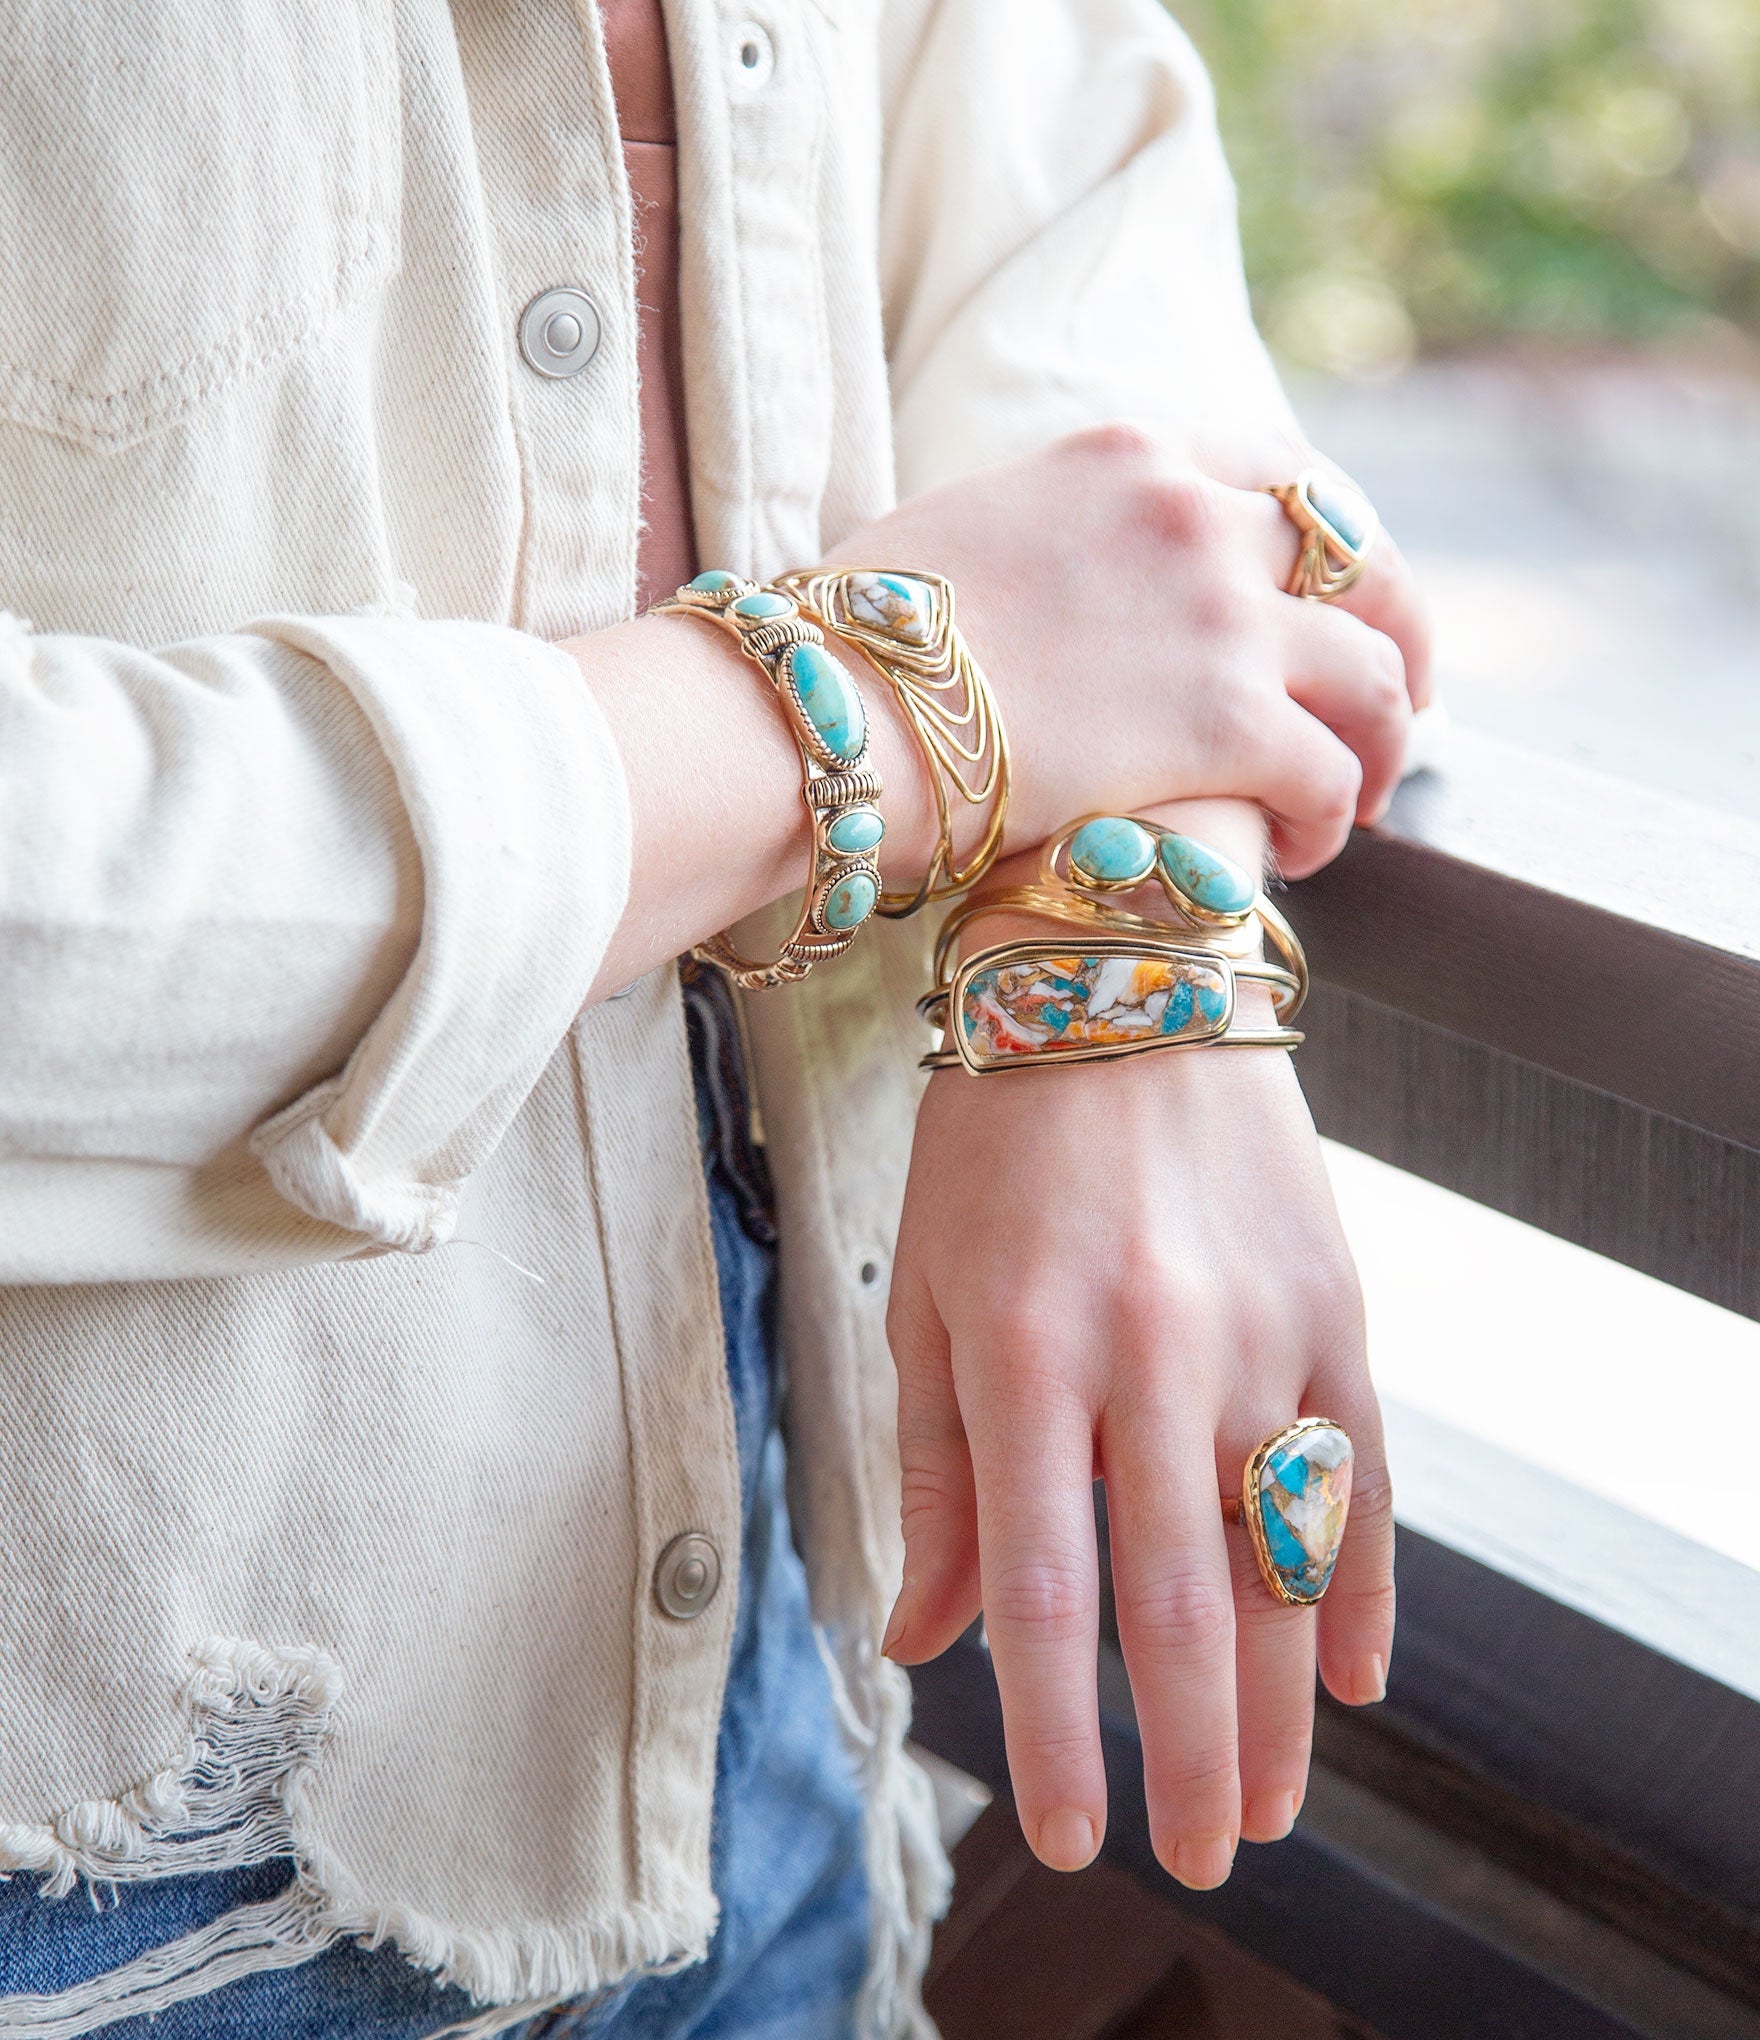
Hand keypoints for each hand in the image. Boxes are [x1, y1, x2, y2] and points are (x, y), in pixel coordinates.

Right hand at [830, 424, 1423, 879]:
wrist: (828, 712)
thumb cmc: (853, 646)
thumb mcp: (967, 533)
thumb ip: (1048, 537)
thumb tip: (1049, 587)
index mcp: (1129, 458)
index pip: (1280, 472)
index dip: (1328, 543)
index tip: (1336, 593)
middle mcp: (1193, 515)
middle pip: (1362, 555)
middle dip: (1395, 627)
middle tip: (1396, 696)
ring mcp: (1220, 615)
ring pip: (1373, 671)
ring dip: (1382, 739)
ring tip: (1361, 795)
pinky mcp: (1226, 722)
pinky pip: (1333, 772)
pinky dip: (1338, 815)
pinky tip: (1303, 853)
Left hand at [881, 815, 1395, 1881]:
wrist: (1119, 970)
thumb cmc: (992, 1140)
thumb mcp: (926, 1292)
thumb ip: (931, 1474)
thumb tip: (915, 1637)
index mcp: (1025, 1351)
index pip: (1043, 1586)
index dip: (1056, 1730)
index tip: (1071, 1837)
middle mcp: (1153, 1352)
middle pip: (1184, 1600)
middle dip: (1189, 1755)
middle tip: (1193, 1859)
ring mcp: (1263, 1328)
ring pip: (1287, 1558)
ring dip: (1283, 1703)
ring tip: (1268, 1806)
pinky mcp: (1337, 1301)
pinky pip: (1365, 1469)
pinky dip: (1365, 1582)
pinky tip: (1356, 1677)